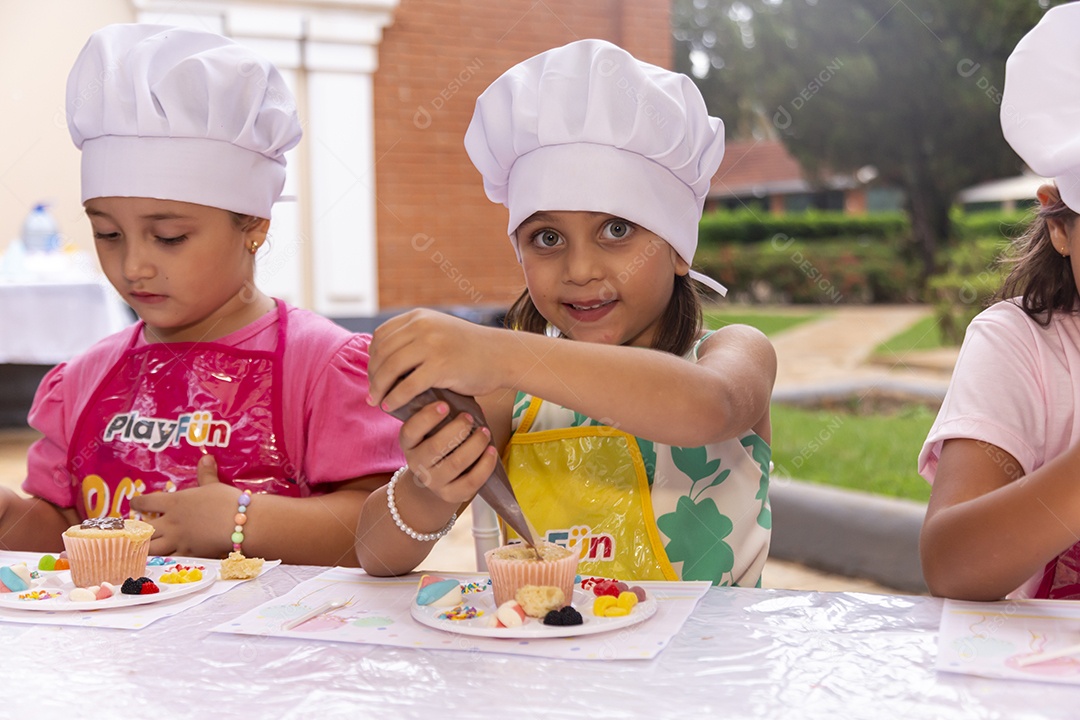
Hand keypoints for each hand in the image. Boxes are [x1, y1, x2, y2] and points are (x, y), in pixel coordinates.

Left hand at [129, 455, 238, 557]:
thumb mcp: (214, 485)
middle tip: (133, 531)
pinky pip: (169, 560)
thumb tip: (206, 457)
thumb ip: (205, 474)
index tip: (133, 503)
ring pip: (151, 548)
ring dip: (144, 548)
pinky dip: (163, 561)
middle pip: (143, 530)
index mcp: (174, 503)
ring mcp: (178, 541)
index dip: (137, 503)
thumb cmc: (227, 502)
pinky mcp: (189, 555)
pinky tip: (160, 561)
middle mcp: (171, 523)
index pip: (146, 503)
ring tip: (141, 548)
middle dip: (135, 531)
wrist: (241, 525)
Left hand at [367, 309, 508, 411]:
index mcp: (419, 317)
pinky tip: (391, 407)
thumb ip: (414, 339)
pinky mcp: (440, 366)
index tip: (374, 375)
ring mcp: (432, 344)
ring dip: (379, 389)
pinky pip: (408, 385)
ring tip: (377, 402)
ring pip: (391, 369)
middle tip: (373, 394)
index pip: (382, 336)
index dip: (373, 358)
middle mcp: (422, 326)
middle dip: (373, 376)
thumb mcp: (439, 332)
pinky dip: (395, 398)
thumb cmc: (470, 350)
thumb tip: (384, 361)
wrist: (501, 355)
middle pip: (382, 353)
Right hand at [398, 400, 497, 504]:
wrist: (438, 477)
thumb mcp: (433, 425)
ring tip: (485, 432)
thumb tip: (453, 381)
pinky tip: (492, 451)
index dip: (427, 417)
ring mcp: (433, 482)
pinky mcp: (450, 495)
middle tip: (469, 418)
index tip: (444, 405)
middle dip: (457, 430)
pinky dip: (485, 465)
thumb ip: (438, 409)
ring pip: (456, 464)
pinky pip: (470, 482)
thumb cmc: (440, 438)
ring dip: (475, 445)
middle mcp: (416, 464)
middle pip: (435, 447)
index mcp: (408, 443)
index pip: (411, 430)